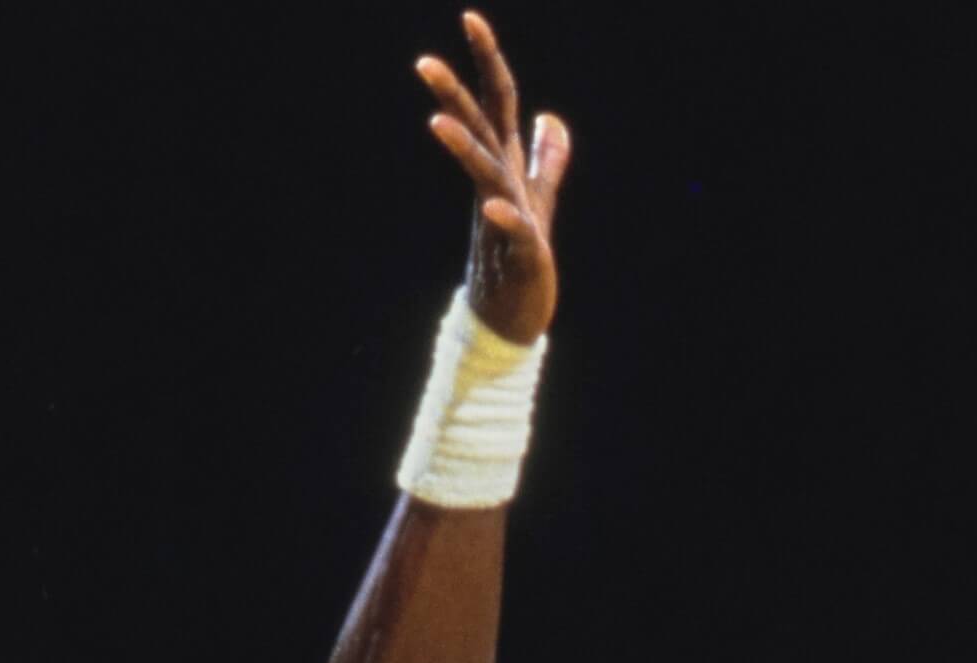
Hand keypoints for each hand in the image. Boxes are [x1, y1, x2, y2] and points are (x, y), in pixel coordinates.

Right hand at [416, 13, 569, 345]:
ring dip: (463, 149)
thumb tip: (551, 120)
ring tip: (437, 123)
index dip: (488, 61)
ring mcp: (505, 218)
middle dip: (454, 97)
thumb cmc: (521, 258)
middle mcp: (499, 187)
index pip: (496, 104)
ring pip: (484, 176)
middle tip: (425, 62)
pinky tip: (497, 207)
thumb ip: (545, 160)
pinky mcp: (521, 254)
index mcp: (504, 168)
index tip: (471, 19)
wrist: (513, 318)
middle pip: (478, 133)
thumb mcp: (539, 200)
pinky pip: (512, 232)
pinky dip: (504, 218)